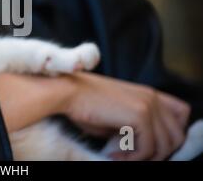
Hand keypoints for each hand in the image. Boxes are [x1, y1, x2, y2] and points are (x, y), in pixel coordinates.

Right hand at [63, 72, 190, 160]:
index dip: (171, 133)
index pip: (181, 114)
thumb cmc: (84, 103)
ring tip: (121, 157)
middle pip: (176, 134)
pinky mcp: (139, 116)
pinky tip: (114, 154)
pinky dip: (132, 158)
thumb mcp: (116, 114)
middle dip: (159, 151)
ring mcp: (148, 105)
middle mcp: (152, 97)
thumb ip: (134, 126)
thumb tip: (140, 147)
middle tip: (133, 156)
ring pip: (165, 145)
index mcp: (148, 94)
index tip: (151, 145)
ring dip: (144, 157)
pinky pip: (147, 148)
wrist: (68, 92)